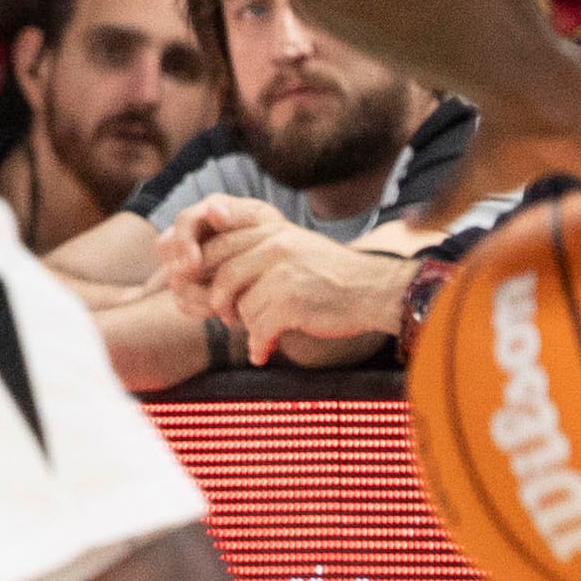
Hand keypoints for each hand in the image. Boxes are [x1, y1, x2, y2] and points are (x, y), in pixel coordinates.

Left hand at [164, 196, 410, 360]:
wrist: (374, 290)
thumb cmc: (332, 275)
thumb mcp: (294, 246)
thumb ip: (258, 251)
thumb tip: (215, 275)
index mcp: (272, 229)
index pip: (218, 245)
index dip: (206, 273)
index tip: (210, 294)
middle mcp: (274, 245)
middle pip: (222, 275)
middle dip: (219, 302)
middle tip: (228, 317)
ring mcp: (282, 272)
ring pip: (241, 306)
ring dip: (248, 325)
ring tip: (261, 332)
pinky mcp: (291, 301)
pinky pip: (258, 329)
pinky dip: (259, 345)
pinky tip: (264, 352)